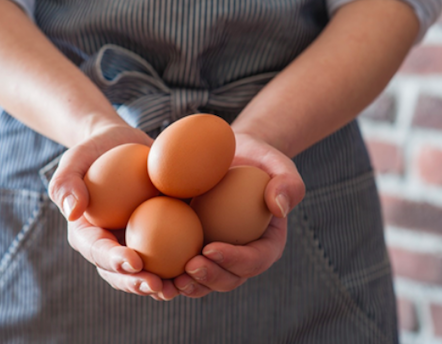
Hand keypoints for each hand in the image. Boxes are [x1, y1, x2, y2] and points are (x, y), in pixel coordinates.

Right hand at [47, 123, 179, 300]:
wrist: (123, 145)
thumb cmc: (96, 150)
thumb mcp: (76, 158)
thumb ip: (66, 182)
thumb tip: (72, 211)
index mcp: (87, 233)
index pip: (97, 251)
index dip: (114, 260)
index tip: (134, 260)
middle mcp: (110, 246)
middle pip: (120, 273)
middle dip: (137, 283)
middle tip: (157, 285)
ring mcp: (135, 244)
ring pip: (145, 274)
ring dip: (160, 286)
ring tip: (178, 286)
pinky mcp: (159, 238)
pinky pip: (169, 256)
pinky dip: (181, 266)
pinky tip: (199, 267)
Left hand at [173, 131, 304, 297]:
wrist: (230, 156)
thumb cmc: (258, 160)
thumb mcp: (279, 164)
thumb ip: (288, 183)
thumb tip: (279, 207)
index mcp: (267, 244)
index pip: (255, 260)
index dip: (234, 260)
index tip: (211, 248)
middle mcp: (243, 257)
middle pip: (229, 279)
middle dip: (210, 278)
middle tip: (188, 267)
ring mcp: (218, 255)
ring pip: (205, 282)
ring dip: (189, 285)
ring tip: (171, 278)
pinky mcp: (195, 249)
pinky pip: (183, 266)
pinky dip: (170, 272)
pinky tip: (152, 267)